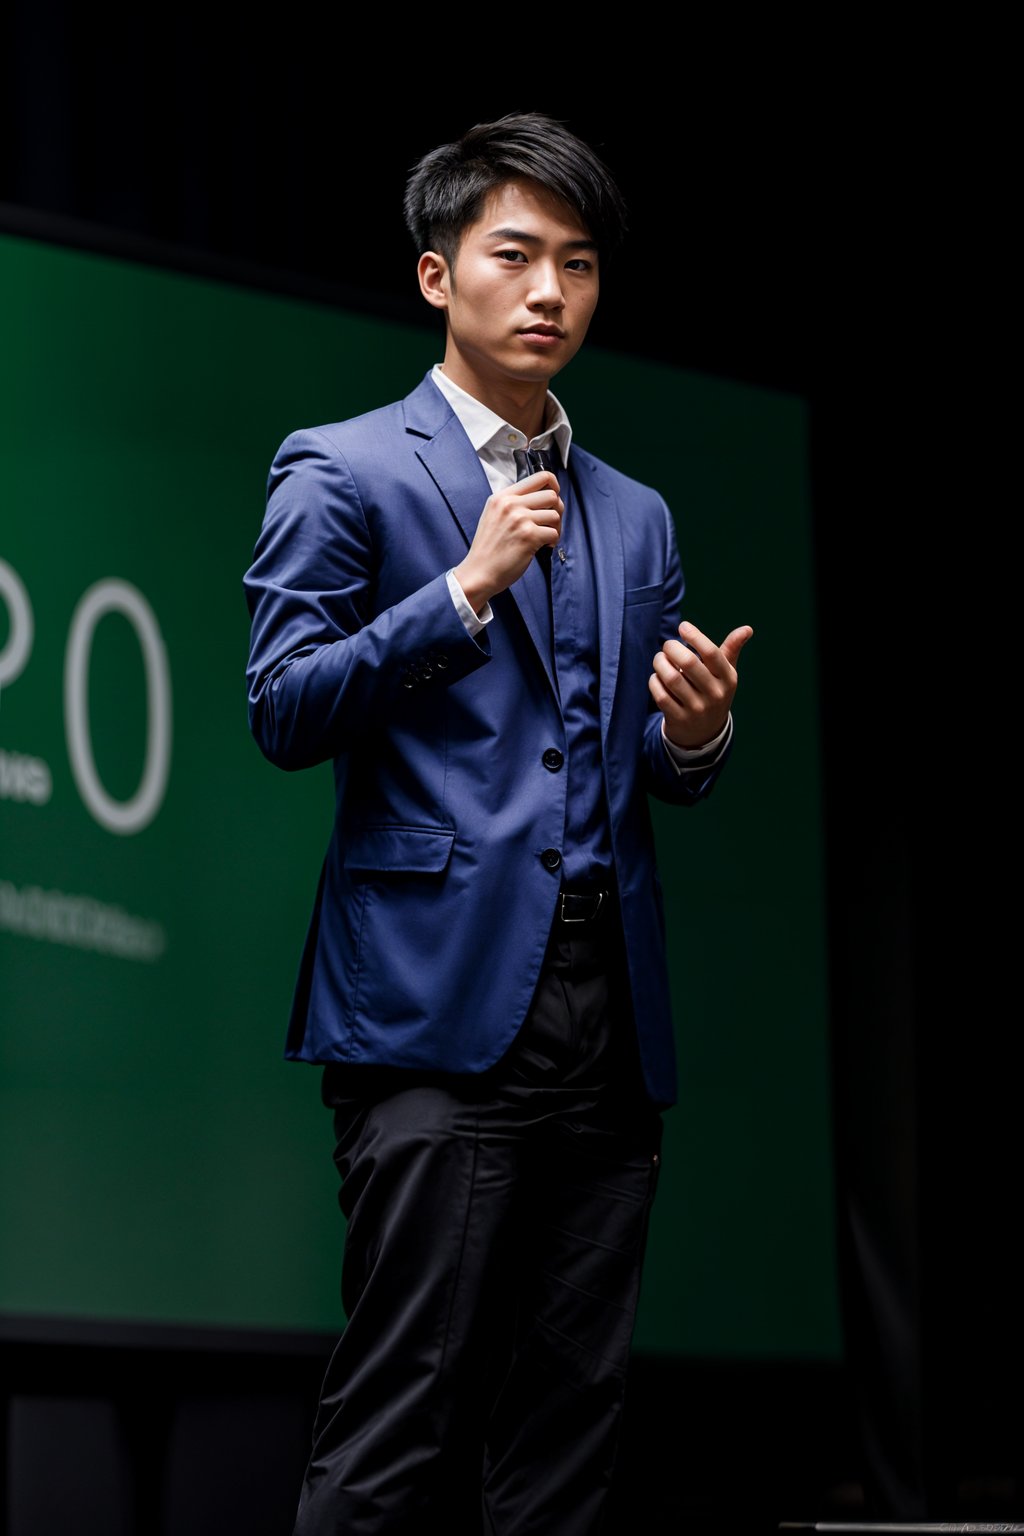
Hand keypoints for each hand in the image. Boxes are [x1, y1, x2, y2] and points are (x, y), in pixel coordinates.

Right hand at [453, 470, 562, 612]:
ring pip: (555, 514)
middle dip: (557, 510)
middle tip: (550, 524)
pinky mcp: (529, 536)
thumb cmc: (488, 548)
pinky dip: (552, 542)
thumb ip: (514, 503)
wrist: (479, 572)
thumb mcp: (494, 515)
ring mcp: (520, 519)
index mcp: (503, 496)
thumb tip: (544, 497)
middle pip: (552, 496)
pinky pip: (554, 533)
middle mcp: (511, 504)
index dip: (554, 485)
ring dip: (555, 528)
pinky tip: (542, 547)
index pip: (540, 477)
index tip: (555, 496)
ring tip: (544, 538)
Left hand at [650, 621, 752, 749]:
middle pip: (689, 663)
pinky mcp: (679, 719)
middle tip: (667, 645)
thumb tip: (747, 628)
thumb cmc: (713, 691)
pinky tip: (657, 677)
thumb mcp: (726, 674)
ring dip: (660, 663)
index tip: (683, 626)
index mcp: (728, 679)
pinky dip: (655, 682)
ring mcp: (697, 709)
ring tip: (659, 659)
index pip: (712, 653)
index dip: (695, 636)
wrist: (705, 732)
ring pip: (672, 679)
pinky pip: (661, 696)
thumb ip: (732, 650)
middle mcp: (715, 694)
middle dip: (672, 648)